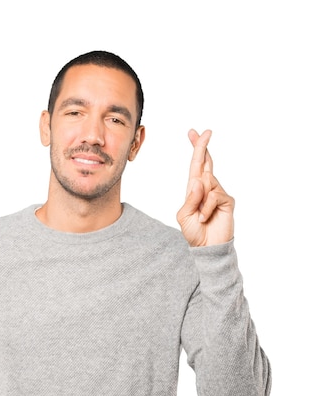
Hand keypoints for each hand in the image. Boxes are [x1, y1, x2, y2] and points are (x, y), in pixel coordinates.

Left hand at [177, 129, 234, 246]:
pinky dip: (206, 207)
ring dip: (200, 199)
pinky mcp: (227, 201)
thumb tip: (199, 180)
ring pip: (208, 182)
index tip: (194, 133)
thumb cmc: (194, 232)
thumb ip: (190, 198)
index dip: (196, 149)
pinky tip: (205, 217)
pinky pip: (214, 195)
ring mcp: (218, 193)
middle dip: (202, 147)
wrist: (207, 248)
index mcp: (194, 190)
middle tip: (205, 131)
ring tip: (200, 216)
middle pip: (206, 163)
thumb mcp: (184, 216)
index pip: (196, 166)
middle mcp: (207, 188)